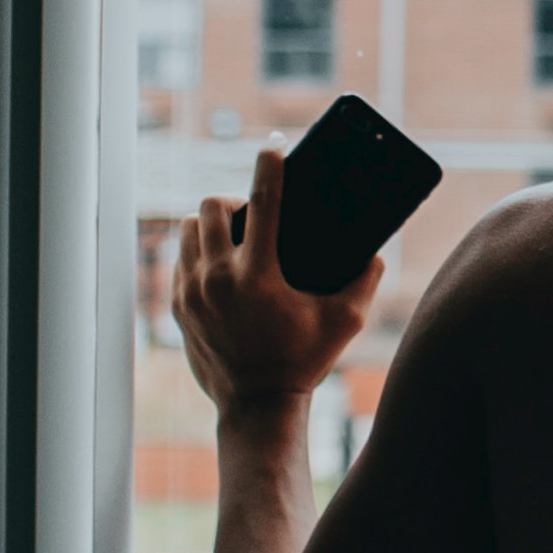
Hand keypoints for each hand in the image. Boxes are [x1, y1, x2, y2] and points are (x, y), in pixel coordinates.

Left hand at [173, 147, 382, 426]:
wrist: (257, 406)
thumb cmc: (304, 362)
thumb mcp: (345, 323)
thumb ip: (363, 281)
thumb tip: (374, 251)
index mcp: (258, 276)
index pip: (262, 203)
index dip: (270, 166)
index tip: (274, 145)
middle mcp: (218, 279)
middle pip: (211, 206)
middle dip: (233, 200)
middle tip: (251, 212)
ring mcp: (192, 293)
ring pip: (188, 228)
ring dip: (210, 224)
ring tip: (232, 237)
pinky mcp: (178, 306)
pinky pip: (180, 258)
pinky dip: (198, 252)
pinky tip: (219, 263)